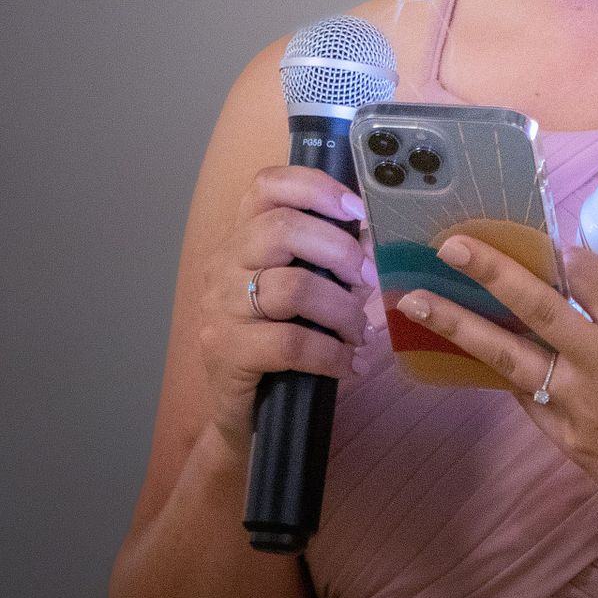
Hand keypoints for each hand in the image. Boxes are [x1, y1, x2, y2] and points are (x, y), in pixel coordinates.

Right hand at [199, 167, 376, 455]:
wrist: (243, 411)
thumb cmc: (281, 338)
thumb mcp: (306, 289)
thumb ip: (332, 259)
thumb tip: (376, 234)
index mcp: (243, 237)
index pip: (266, 186)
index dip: (315, 187)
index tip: (358, 209)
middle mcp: (224, 264)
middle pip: (280, 229)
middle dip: (340, 250)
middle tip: (369, 279)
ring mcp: (221, 308)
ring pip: (292, 288)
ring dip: (342, 309)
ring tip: (360, 332)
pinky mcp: (227, 352)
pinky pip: (291, 343)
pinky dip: (332, 353)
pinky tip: (349, 363)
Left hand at [393, 236, 597, 570]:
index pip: (587, 273)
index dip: (568, 253)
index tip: (553, 242)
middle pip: (535, 305)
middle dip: (489, 269)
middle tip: (450, 243)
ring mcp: (581, 409)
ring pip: (509, 357)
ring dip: (460, 325)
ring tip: (416, 300)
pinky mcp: (571, 446)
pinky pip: (527, 400)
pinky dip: (505, 375)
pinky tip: (479, 356)